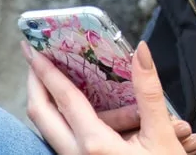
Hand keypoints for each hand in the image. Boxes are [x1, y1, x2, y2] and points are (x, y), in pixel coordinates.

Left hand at [22, 40, 195, 154]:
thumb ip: (148, 90)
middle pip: (41, 115)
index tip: (34, 50)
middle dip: (36, 84)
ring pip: (50, 130)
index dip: (47, 72)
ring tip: (57, 80)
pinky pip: (63, 141)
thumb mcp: (161, 133)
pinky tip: (78, 110)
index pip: (64, 99)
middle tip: (35, 58)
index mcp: (95, 145)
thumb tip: (140, 51)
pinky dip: (64, 120)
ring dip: (50, 103)